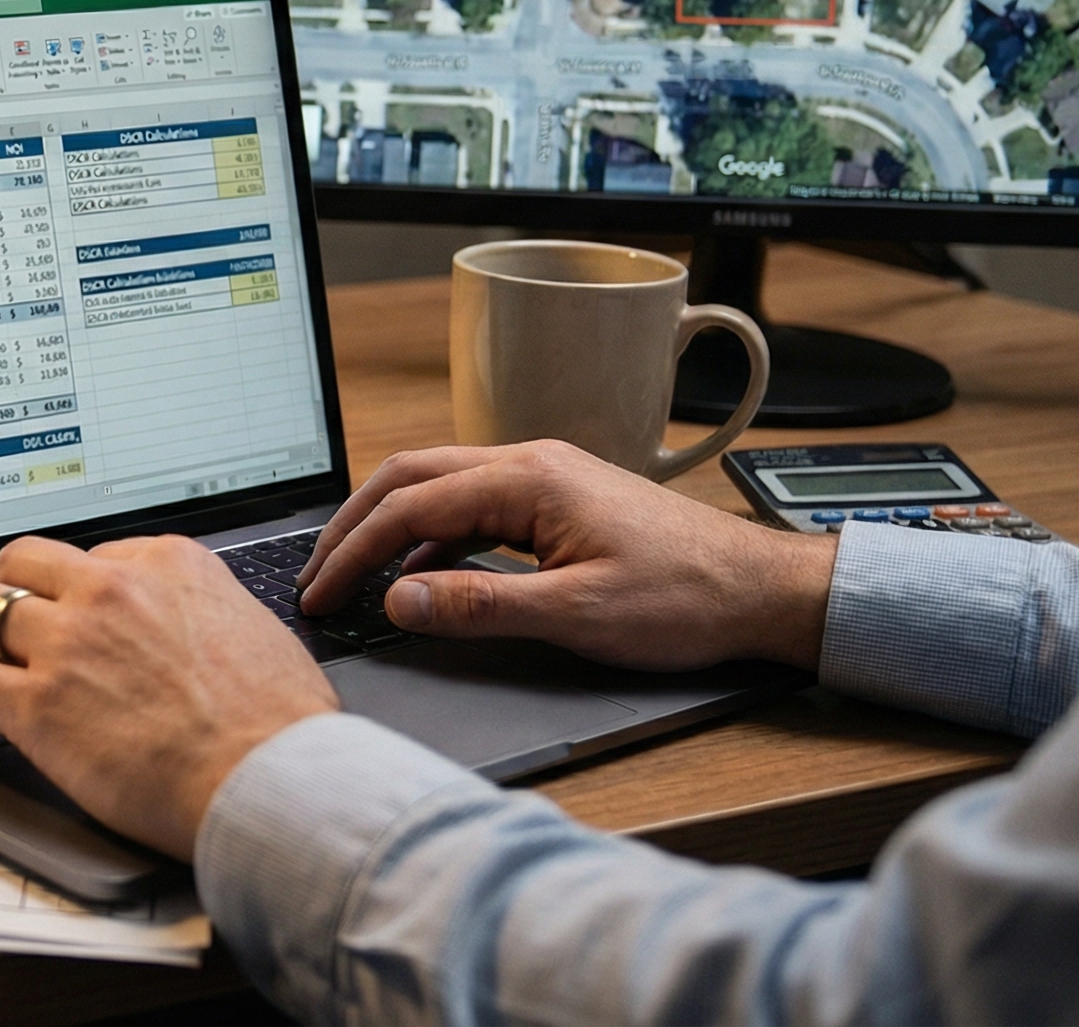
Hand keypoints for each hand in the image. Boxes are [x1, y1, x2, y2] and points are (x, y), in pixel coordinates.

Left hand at [0, 534, 337, 860]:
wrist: (274, 780)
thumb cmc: (281, 725)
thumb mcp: (253, 628)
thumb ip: (206, 614)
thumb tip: (195, 630)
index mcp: (167, 564)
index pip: (93, 556)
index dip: (70, 587)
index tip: (63, 607)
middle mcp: (110, 590)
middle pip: (24, 563)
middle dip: (7, 589)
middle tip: (0, 619)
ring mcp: (69, 643)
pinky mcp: (38, 705)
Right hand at [297, 440, 836, 671]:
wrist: (761, 590)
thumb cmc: (686, 599)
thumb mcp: (576, 615)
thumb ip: (479, 606)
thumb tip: (398, 598)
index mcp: (528, 479)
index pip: (409, 506)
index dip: (354, 551)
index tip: (321, 592)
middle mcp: (530, 462)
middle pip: (410, 476)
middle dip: (353, 524)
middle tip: (317, 574)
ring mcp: (544, 477)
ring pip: (438, 485)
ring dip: (388, 525)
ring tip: (354, 572)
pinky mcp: (557, 499)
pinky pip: (471, 505)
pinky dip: (430, 535)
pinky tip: (424, 576)